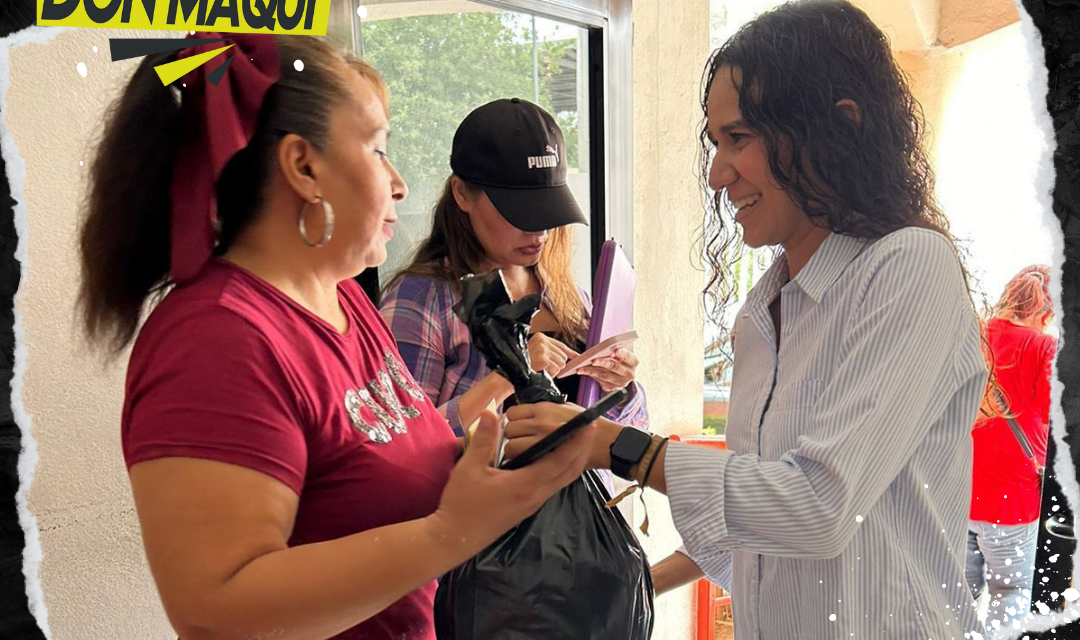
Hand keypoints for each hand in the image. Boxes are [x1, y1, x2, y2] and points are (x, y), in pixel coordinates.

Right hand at [428, 409, 592, 552]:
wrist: (455, 538)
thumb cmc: (461, 504)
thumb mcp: (469, 469)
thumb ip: (484, 441)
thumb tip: (492, 413)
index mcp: (526, 485)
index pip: (560, 460)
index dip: (576, 441)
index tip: (588, 424)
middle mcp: (536, 495)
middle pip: (570, 471)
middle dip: (582, 449)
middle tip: (590, 427)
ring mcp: (533, 503)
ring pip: (563, 479)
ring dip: (573, 459)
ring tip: (577, 438)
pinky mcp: (528, 506)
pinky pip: (552, 484)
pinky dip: (560, 468)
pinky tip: (553, 456)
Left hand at [503, 402, 620, 468]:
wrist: (604, 442)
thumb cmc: (587, 425)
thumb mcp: (564, 408)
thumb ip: (542, 411)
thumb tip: (525, 414)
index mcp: (543, 408)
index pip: (512, 413)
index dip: (513, 421)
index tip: (518, 426)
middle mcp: (540, 423)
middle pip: (509, 430)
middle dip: (511, 437)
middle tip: (519, 442)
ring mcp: (542, 442)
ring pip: (511, 448)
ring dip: (513, 452)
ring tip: (523, 454)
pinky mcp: (544, 460)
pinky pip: (522, 462)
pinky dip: (521, 464)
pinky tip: (528, 463)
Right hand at [527, 333, 577, 377]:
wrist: (510, 373)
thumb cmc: (524, 364)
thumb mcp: (537, 352)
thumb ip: (551, 352)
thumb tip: (569, 356)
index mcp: (540, 337)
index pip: (561, 345)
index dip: (570, 352)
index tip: (577, 356)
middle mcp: (542, 341)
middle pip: (563, 355)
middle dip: (557, 364)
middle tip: (546, 367)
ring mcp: (542, 349)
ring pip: (561, 363)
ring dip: (553, 370)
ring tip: (542, 368)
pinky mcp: (543, 359)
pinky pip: (556, 369)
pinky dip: (551, 373)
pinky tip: (541, 371)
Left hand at [578, 347, 637, 392]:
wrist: (622, 375)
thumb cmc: (619, 359)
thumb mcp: (620, 353)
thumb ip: (614, 349)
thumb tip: (601, 346)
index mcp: (633, 362)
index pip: (628, 356)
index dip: (622, 353)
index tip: (615, 350)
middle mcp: (629, 374)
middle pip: (614, 367)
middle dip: (603, 363)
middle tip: (593, 360)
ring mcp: (621, 383)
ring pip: (604, 376)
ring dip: (591, 370)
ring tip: (581, 367)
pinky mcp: (611, 387)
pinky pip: (599, 381)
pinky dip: (590, 375)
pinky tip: (582, 370)